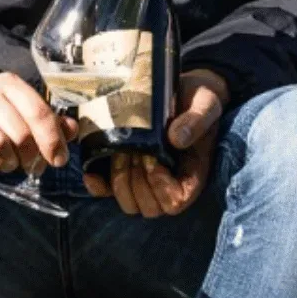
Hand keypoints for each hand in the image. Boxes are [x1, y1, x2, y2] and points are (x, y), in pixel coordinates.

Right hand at [0, 74, 72, 179]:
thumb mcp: (17, 109)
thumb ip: (46, 120)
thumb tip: (72, 130)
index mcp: (8, 83)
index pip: (38, 112)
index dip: (53, 140)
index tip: (58, 160)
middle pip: (20, 133)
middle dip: (31, 157)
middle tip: (30, 166)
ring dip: (8, 163)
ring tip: (7, 163)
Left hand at [84, 69, 229, 215]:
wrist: (183, 89)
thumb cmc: (199, 99)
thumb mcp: (205, 103)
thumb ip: (196, 120)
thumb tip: (176, 139)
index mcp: (191, 173)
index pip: (175, 202)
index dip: (161, 186)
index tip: (153, 158)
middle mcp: (169, 182)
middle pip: (149, 208)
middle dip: (137, 181)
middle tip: (136, 151)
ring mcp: (146, 177)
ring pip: (129, 203)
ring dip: (120, 180)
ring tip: (121, 151)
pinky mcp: (126, 168)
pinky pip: (109, 190)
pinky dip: (98, 186)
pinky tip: (91, 172)